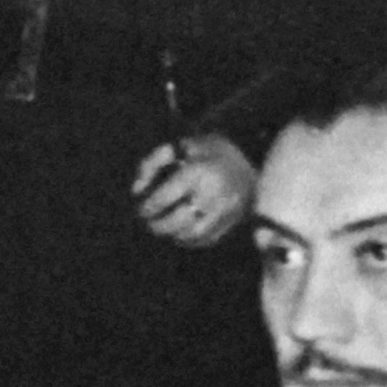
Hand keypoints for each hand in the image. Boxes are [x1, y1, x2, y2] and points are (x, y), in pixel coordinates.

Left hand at [131, 132, 256, 248]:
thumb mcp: (178, 146)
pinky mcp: (235, 220)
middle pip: (176, 220)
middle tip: (149, 222)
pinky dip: (189, 239)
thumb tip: (136, 191)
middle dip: (157, 225)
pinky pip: (207, 238)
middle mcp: (215, 192)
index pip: (163, 198)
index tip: (142, 208)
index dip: (147, 207)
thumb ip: (151, 163)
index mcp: (199, 171)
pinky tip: (180, 231)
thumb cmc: (205, 152)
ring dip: (172, 234)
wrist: (250, 158)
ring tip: (163, 227)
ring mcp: (227, 209)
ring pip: (191, 233)